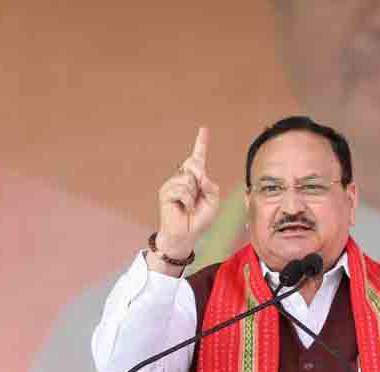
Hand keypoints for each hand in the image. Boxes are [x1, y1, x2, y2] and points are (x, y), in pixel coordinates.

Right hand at [153, 127, 219, 270]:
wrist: (186, 235)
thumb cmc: (200, 219)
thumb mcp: (214, 203)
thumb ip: (212, 187)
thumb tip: (201, 175)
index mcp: (196, 178)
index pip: (198, 157)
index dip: (201, 143)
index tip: (204, 129)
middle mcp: (183, 177)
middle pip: (195, 165)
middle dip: (200, 181)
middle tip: (196, 199)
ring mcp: (173, 184)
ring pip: (189, 180)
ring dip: (193, 196)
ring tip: (189, 206)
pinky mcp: (165, 192)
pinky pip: (182, 190)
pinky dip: (187, 201)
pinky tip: (183, 209)